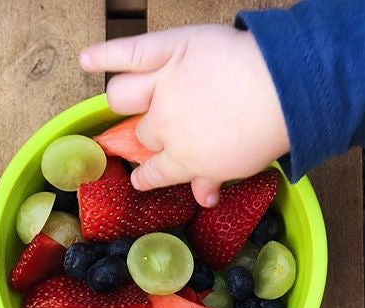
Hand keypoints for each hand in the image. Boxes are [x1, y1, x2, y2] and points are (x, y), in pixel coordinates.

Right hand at [79, 26, 288, 206]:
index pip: (155, 173)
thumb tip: (203, 200)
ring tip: (130, 99)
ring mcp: (160, 87)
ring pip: (122, 96)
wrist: (279, 89)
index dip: (147, 177)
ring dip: (125, 101)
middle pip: (142, 133)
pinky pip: (124, 52)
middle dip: (151, 136)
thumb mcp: (238, 168)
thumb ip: (213, 181)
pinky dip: (102, 55)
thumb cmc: (264, 133)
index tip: (142, 179)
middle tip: (162, 129)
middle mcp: (163, 126)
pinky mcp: (165, 51)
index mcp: (182, 159)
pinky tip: (85, 59)